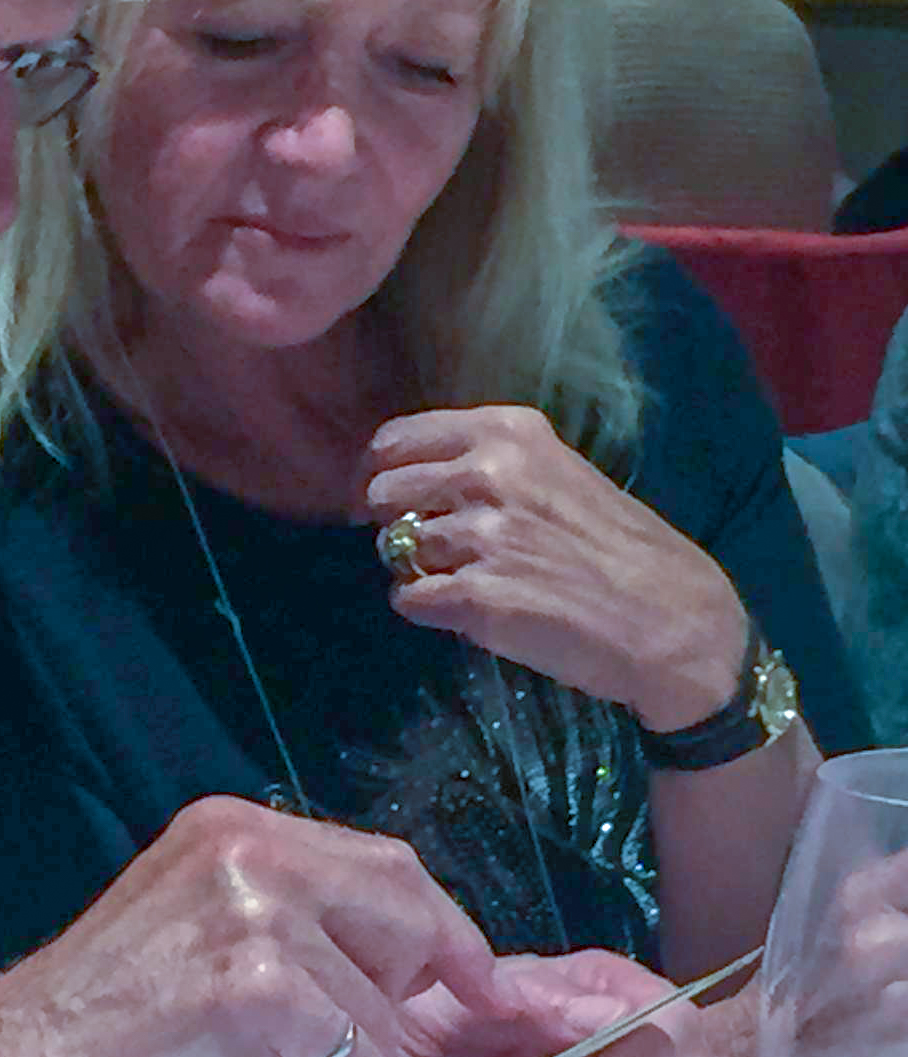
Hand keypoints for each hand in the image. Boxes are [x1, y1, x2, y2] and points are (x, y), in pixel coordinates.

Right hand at [0, 796, 499, 1056]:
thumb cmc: (97, 1021)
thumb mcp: (194, 924)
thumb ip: (284, 915)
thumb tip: (398, 954)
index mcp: (231, 829)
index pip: (384, 862)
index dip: (442, 927)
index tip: (481, 980)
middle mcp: (249, 851)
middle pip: (406, 909)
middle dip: (402, 988)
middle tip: (338, 1041)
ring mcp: (259, 914)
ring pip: (383, 1006)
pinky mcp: (266, 989)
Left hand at [362, 405, 750, 730]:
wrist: (677, 622)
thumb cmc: (620, 548)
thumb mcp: (558, 473)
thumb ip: (489, 464)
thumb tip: (414, 474)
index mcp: (507, 434)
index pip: (396, 440)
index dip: (378, 472)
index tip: (382, 495)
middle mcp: (488, 473)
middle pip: (383, 492)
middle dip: (392, 522)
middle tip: (426, 547)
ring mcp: (481, 535)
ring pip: (394, 548)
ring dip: (415, 568)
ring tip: (464, 581)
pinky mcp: (477, 597)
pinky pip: (408, 598)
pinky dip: (425, 609)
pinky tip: (465, 612)